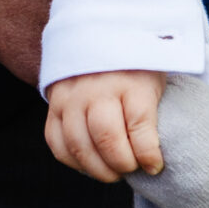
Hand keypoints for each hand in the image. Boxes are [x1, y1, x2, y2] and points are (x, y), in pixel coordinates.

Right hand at [44, 70, 165, 182]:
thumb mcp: (154, 82)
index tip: (154, 166)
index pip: (139, 124)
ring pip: (79, 145)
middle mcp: (97, 87)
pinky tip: (90, 163)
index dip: (148, 154)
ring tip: (114, 172)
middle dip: (122, 164)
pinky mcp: (53, 104)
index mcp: (130, 78)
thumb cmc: (134, 68)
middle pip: (106, 137)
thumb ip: (154, 118)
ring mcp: (71, 96)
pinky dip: (74, 161)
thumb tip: (153, 163)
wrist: (100, 35)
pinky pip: (57, 142)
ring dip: (98, 169)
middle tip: (132, 168)